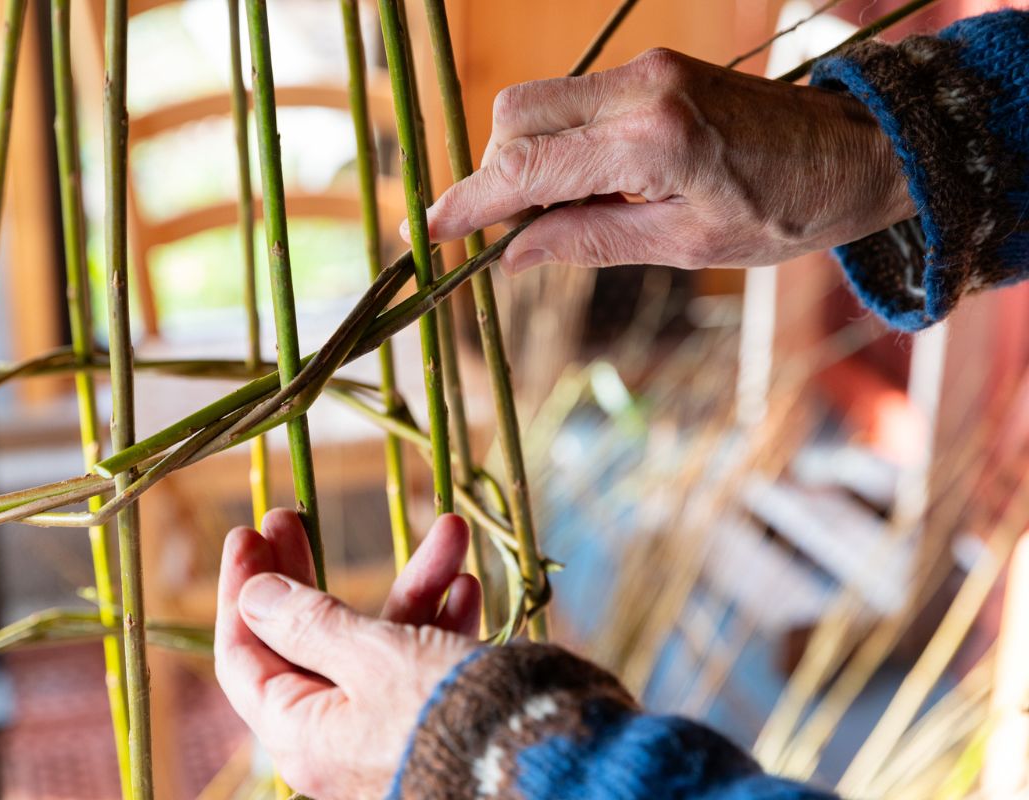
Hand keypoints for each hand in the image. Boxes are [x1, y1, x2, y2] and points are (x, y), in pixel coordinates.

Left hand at [214, 510, 481, 799]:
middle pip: (303, 641)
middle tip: (292, 516)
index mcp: (301, 733)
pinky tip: (467, 583)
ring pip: (378, 642)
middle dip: (306, 572)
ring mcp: (386, 729)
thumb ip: (310, 623)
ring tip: (449, 529)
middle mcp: (336, 737)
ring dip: (412, 583)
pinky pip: (424, 662)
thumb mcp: (373, 657)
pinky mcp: (433, 721)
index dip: (241, 589)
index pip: (243, 656)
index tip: (247, 531)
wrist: (546, 768)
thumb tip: (253, 595)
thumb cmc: (447, 716)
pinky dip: (441, 619)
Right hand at [413, 48, 914, 273]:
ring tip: (552, 210)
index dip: (471, 201)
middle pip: (514, 115)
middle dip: (493, 172)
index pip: (528, 167)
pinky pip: (573, 98)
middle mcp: (640, 89)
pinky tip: (581, 181)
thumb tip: (511, 255)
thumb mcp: (683, 245)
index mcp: (653, 142)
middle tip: (506, 228)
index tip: (432, 230)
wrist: (855, 152)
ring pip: (537, 101)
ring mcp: (647, 68)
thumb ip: (588, 241)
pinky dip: (557, 140)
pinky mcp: (653, 67)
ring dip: (523, 155)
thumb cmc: (785, 211)